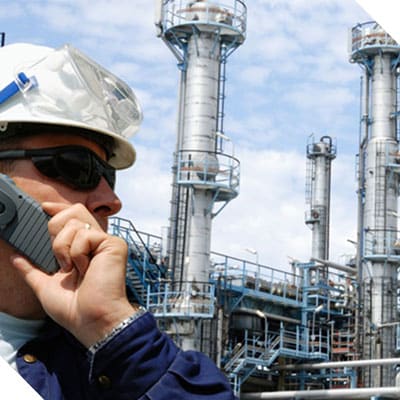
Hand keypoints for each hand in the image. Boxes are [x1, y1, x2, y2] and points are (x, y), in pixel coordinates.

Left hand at [11, 202, 136, 346]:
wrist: (90, 320)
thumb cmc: (74, 308)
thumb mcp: (45, 286)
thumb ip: (31, 269)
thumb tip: (16, 257)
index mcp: (81, 249)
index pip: (72, 217)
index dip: (59, 208)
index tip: (44, 208)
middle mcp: (95, 242)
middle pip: (74, 211)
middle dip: (56, 229)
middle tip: (58, 255)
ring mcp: (105, 242)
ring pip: (75, 223)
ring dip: (63, 248)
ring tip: (73, 268)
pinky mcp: (113, 244)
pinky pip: (85, 235)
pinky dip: (77, 254)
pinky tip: (85, 268)